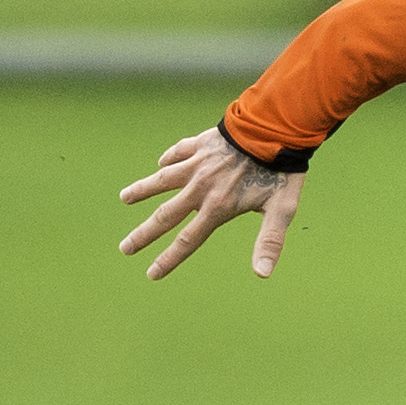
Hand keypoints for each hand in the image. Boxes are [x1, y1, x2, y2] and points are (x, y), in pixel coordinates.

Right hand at [119, 128, 303, 280]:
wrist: (274, 129)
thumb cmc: (281, 172)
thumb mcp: (281, 210)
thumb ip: (269, 242)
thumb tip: (262, 275)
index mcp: (218, 207)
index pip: (188, 241)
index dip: (169, 259)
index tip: (151, 274)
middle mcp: (200, 188)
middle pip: (165, 216)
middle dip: (144, 235)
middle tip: (124, 248)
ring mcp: (197, 165)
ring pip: (162, 180)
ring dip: (142, 190)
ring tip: (124, 198)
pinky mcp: (200, 144)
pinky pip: (178, 152)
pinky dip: (168, 158)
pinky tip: (161, 162)